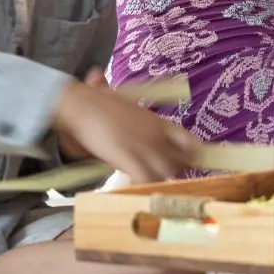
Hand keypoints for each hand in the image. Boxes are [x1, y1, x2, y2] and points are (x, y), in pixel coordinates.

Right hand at [52, 80, 198, 182]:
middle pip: (180, 161)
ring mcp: (144, 147)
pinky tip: (136, 189)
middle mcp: (157, 135)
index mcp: (158, 122)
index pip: (188, 142)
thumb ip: (134, 111)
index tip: (188, 163)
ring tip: (149, 186)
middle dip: (175, 172)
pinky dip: (144, 187)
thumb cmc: (98, 103)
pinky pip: (146, 179)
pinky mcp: (128, 158)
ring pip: (166, 173)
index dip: (192, 155)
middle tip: (164, 178)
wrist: (81, 105)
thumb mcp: (123, 103)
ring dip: (160, 182)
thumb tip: (109, 84)